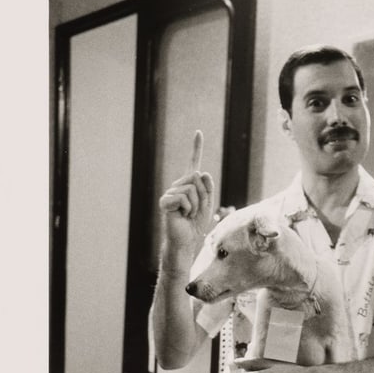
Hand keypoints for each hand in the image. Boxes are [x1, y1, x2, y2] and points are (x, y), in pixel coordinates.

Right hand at [158, 130, 215, 256]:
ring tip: (188, 215)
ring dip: (196, 205)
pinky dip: (188, 209)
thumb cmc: (195, 224)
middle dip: (202, 196)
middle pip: (196, 178)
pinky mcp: (165, 201)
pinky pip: (184, 197)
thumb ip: (207, 188)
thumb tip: (203, 172)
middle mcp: (177, 186)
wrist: (185, 240)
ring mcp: (170, 193)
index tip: (198, 132)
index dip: (195, 148)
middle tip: (195, 210)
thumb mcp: (207, 204)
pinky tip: (182, 216)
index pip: (193, 164)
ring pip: (192, 188)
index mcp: (188, 185)